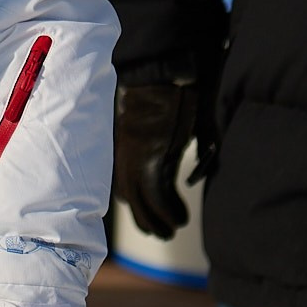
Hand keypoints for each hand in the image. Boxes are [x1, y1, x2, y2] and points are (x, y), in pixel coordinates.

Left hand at [114, 80, 204, 239]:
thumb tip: (176, 162)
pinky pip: (159, 195)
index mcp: (125, 144)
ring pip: (143, 202)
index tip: (147, 214)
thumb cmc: (163, 90)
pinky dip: (170, 211)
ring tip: (171, 231)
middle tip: (160, 233)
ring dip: (157, 221)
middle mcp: (127, 154)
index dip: (135, 201)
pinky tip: (182, 219)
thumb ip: (160, 144)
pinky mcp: (154, 159)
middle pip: (130, 197)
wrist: (160, 74)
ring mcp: (139, 157)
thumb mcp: (158, 121)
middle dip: (145, 218)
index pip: (123, 182)